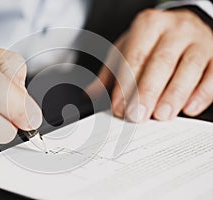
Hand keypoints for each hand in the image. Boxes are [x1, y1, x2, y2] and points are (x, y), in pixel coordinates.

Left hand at [88, 8, 212, 121]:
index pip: (134, 57)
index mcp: (148, 25)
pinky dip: (202, 93)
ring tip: (161, 116)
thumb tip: (91, 96)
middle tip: (136, 116)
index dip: (125, 85)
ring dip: (173, 95)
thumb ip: (111, 73)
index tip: (119, 108)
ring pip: (188, 69)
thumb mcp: (127, 49)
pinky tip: (189, 109)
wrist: (186, 24)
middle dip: (147, 92)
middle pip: (160, 63)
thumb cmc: (152, 41)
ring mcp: (199, 40)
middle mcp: (175, 29)